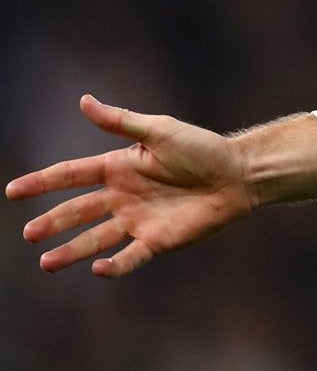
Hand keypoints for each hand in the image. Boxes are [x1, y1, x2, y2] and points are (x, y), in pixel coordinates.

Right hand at [8, 94, 259, 276]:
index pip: (70, 176)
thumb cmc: (203, 148)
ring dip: (71, 251)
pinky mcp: (158, 240)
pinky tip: (97, 269)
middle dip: (52, 223)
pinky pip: (131, 256)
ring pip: (95, 239)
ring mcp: (137, 221)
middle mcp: (121, 197)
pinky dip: (114, 265)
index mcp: (117, 168)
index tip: (12, 191)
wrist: (239, 174)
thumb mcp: (159, 130)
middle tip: (29, 234)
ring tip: (46, 263)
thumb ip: (121, 122)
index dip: (41, 182)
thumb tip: (83, 101)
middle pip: (77, 211)